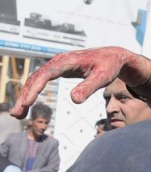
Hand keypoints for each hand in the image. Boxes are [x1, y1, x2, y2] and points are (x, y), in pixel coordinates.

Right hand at [11, 47, 150, 117]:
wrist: (113, 56)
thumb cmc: (109, 66)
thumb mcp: (103, 77)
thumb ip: (89, 87)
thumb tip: (74, 101)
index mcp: (68, 61)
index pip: (46, 74)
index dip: (35, 88)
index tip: (27, 103)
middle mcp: (59, 61)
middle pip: (36, 78)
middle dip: (25, 96)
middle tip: (17, 115)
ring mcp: (57, 65)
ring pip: (36, 79)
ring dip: (25, 96)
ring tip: (18, 115)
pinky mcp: (59, 70)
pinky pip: (41, 80)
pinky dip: (32, 91)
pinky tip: (27, 103)